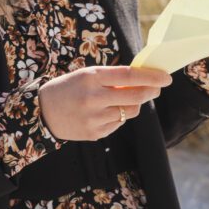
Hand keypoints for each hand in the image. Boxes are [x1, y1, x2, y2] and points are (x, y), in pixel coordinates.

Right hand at [37, 65, 171, 140]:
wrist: (42, 112)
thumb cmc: (69, 88)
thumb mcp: (88, 75)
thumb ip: (113, 77)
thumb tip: (145, 78)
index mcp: (92, 78)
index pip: (130, 75)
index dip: (152, 77)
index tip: (166, 77)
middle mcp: (93, 98)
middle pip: (135, 96)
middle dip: (152, 91)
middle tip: (157, 88)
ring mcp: (94, 118)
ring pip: (130, 112)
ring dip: (136, 104)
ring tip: (127, 98)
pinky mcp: (94, 134)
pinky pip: (119, 124)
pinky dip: (120, 116)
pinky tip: (108, 111)